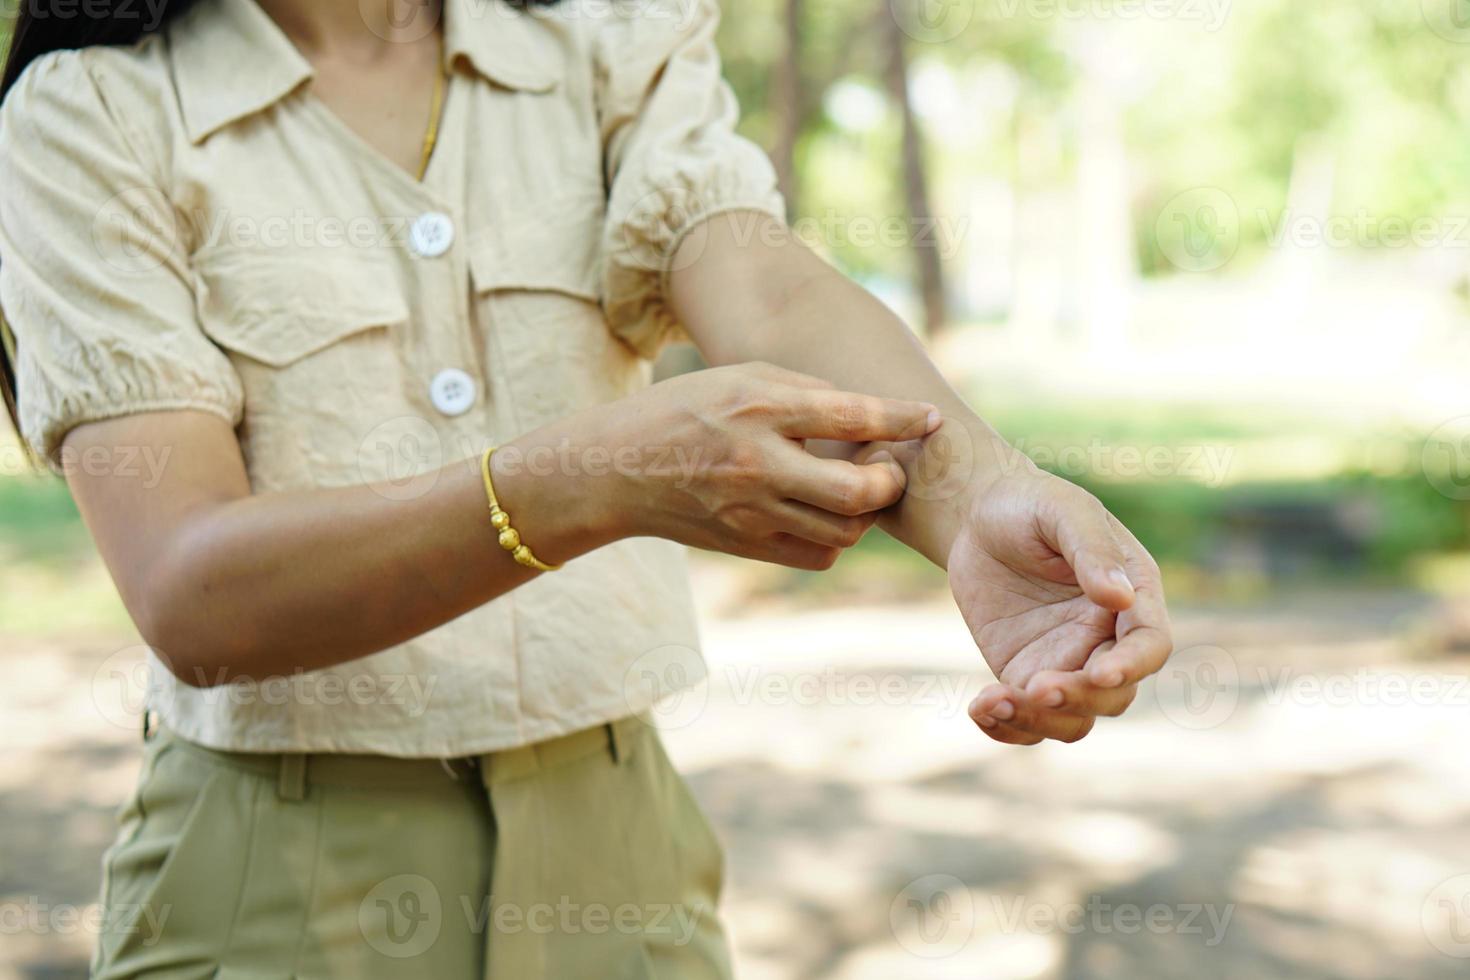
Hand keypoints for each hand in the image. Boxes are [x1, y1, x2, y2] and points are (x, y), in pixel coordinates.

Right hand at [596, 362, 939, 567]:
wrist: (615, 469)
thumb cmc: (683, 410)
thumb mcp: (738, 376)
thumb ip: (804, 390)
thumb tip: (864, 413)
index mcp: (759, 408)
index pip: (850, 416)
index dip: (900, 419)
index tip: (928, 418)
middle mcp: (758, 463)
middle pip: (857, 493)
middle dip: (890, 482)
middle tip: (888, 467)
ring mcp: (750, 512)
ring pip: (844, 531)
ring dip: (866, 512)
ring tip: (857, 489)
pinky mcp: (745, 545)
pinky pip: (817, 554)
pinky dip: (836, 537)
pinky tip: (825, 512)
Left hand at [947, 461, 1172, 744]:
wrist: (978, 515)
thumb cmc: (1031, 503)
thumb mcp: (1062, 510)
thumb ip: (1092, 550)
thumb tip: (1120, 598)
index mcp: (1133, 597)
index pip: (1149, 646)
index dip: (1131, 666)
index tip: (1099, 673)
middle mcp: (1106, 638)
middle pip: (1112, 695)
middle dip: (1079, 698)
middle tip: (1034, 686)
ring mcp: (1066, 662)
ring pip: (1072, 718)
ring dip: (1038, 721)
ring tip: (992, 700)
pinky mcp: (1024, 674)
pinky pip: (1027, 719)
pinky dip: (1006, 727)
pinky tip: (979, 709)